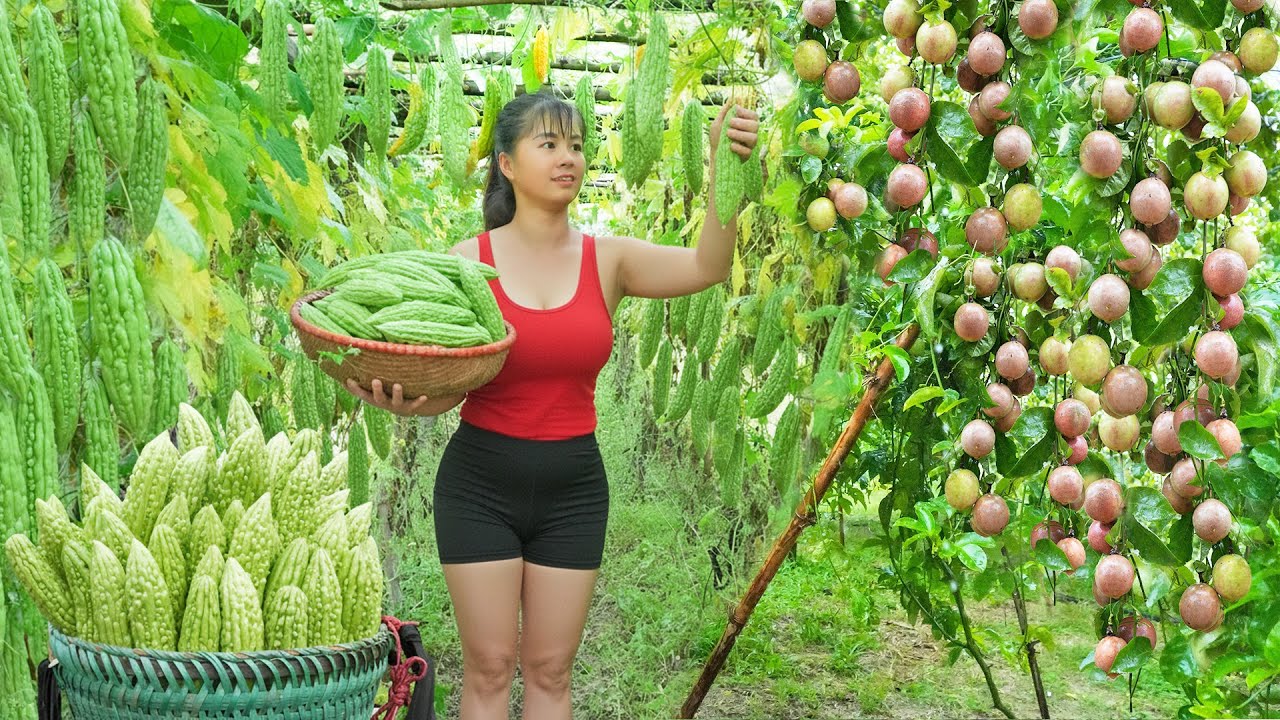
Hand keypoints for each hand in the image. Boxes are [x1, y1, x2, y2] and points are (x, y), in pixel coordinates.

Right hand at [343, 378, 463, 416]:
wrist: (404, 409)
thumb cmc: (384, 393)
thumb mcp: (371, 389)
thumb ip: (358, 381)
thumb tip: (341, 368)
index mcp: (374, 398)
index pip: (362, 393)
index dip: (355, 388)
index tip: (349, 380)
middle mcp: (384, 403)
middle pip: (378, 398)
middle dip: (377, 390)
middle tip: (376, 380)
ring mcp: (397, 405)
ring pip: (396, 401)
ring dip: (397, 394)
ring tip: (398, 385)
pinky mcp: (409, 407)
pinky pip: (414, 405)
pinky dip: (418, 401)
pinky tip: (424, 396)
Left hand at [709, 102, 760, 160]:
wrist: (714, 154)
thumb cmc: (717, 137)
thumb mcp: (718, 122)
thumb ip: (725, 111)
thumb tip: (731, 98)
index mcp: (746, 124)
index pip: (754, 116)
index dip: (746, 112)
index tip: (736, 110)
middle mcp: (751, 133)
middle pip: (755, 125)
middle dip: (743, 123)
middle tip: (730, 123)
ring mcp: (750, 145)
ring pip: (753, 138)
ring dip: (740, 134)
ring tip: (728, 133)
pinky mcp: (747, 156)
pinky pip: (748, 151)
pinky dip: (739, 147)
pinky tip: (731, 146)